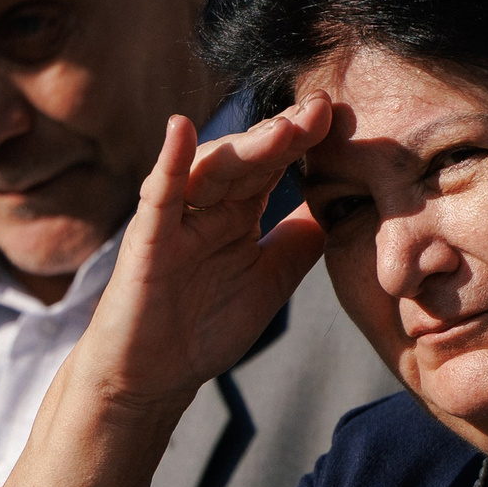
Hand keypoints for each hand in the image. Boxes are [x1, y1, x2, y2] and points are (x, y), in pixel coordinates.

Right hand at [72, 98, 332, 426]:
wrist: (154, 377)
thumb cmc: (205, 327)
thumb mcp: (271, 281)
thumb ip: (299, 243)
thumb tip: (336, 205)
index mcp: (237, 214)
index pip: (274, 167)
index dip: (304, 141)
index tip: (339, 116)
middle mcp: (207, 207)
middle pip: (248, 158)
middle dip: (284, 133)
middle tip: (321, 109)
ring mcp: (176, 219)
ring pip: (211, 169)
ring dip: (246, 145)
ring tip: (283, 128)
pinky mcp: (148, 240)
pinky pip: (159, 195)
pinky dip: (170, 162)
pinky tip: (180, 127)